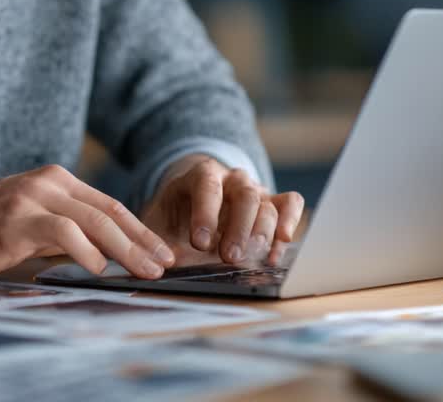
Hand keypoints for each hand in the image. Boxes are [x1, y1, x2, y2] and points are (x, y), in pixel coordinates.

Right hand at [0, 165, 174, 279]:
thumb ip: (64, 236)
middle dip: (142, 241)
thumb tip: (105, 258)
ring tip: (144, 271)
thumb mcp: (29, 229)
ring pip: (93, 220)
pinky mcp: (15, 218)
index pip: (109, 205)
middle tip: (165, 264)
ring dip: (124, 249)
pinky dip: (86, 251)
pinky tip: (99, 270)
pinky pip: (62, 232)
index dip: (139, 231)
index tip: (162, 253)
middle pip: (108, 211)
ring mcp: (31, 198)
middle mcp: (47, 183)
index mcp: (54, 181)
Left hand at [141, 155, 303, 267]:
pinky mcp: (273, 204)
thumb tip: (152, 266)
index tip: (199, 243)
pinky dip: (289, 224)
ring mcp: (255, 190)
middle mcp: (231, 179)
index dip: (205, 213)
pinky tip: (277, 251)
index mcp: (200, 175)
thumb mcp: (158, 226)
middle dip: (238, 229)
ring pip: (268, 204)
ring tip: (252, 259)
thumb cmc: (174, 219)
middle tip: (230, 258)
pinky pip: (290, 204)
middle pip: (245, 195)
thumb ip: (154, 243)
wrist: (192, 208)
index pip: (206, 185)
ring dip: (262, 234)